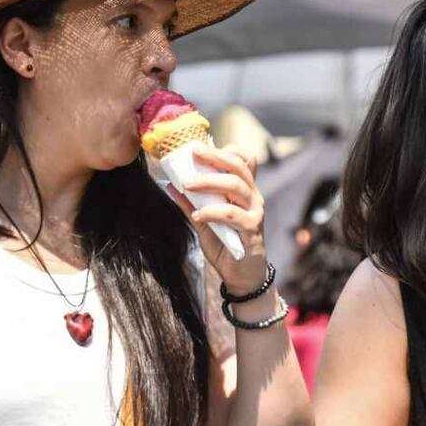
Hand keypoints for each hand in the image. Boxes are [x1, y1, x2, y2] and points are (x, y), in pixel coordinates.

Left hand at [166, 144, 267, 292]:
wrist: (241, 277)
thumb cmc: (226, 246)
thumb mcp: (204, 222)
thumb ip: (191, 204)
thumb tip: (170, 185)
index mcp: (244, 191)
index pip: (244, 161)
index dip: (226, 151)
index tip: (200, 148)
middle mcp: (253, 197)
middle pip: (239, 167)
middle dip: (215, 157)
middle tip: (193, 153)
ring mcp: (255, 212)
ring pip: (236, 186)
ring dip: (210, 182)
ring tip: (188, 185)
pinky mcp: (252, 229)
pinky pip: (232, 214)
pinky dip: (212, 212)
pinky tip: (197, 215)